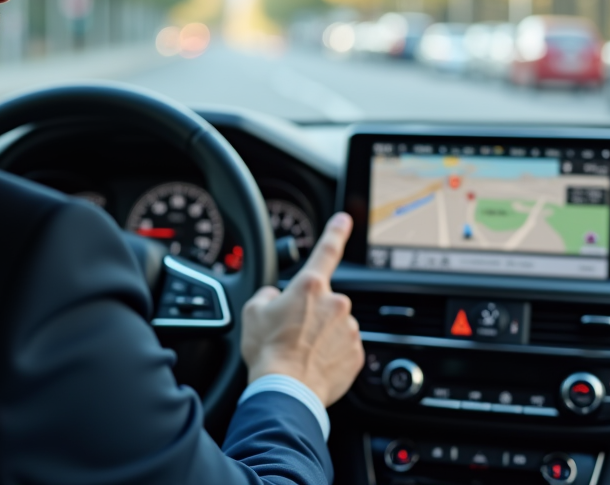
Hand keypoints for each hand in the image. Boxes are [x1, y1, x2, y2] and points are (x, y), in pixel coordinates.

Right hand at [240, 212, 363, 406]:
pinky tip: (313, 365)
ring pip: (335, 326)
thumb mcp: (252, 313)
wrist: (285, 390)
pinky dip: (331, 355)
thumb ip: (268, 296)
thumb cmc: (268, 352)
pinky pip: (343, 349)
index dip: (335, 231)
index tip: (345, 219)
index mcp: (310, 287)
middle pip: (324, 302)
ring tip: (301, 353)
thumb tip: (275, 297)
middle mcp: (335, 304)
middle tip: (292, 333)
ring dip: (322, 335)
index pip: (326, 250)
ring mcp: (349, 329)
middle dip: (312, 313)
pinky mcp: (356, 354)